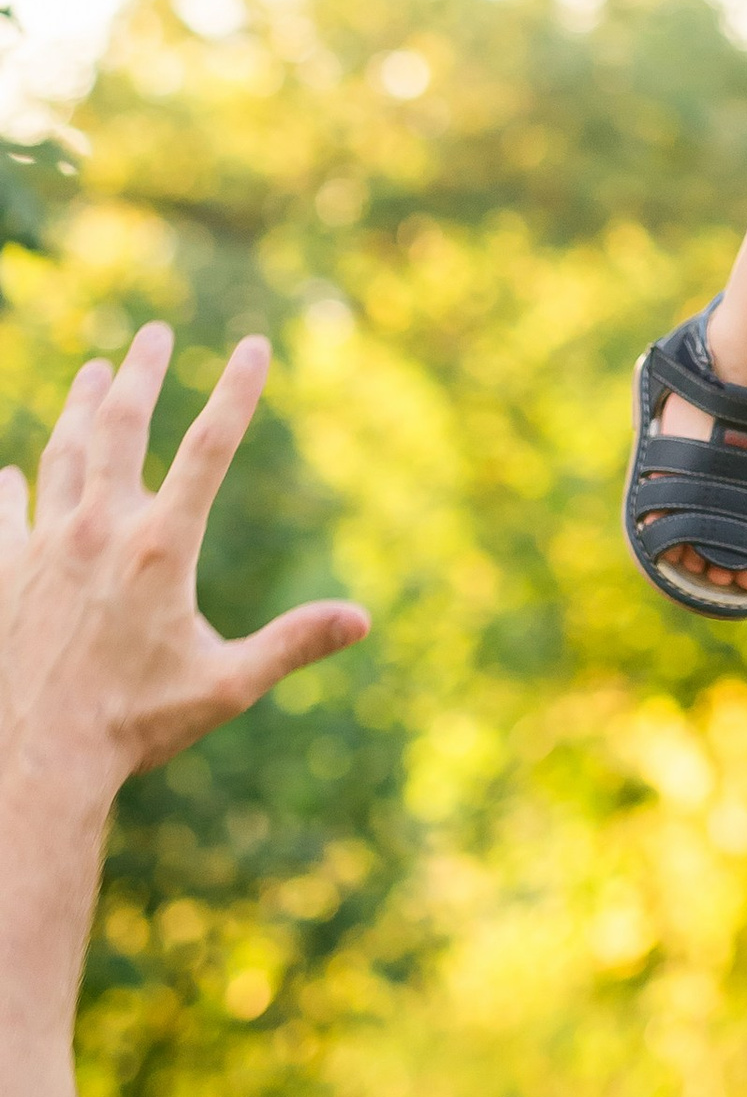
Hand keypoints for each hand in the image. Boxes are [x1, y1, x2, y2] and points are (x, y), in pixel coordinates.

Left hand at [0, 325, 367, 799]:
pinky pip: (4, 514)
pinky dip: (9, 488)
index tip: (254, 345)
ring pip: (61, 454)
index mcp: (160, 548)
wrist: (33, 761)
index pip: (209, 448)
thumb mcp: (226, 687)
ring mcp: (44, 548)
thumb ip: (292, 644)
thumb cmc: (134, 728)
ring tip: (89, 373)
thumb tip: (361, 619)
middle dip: (140, 373)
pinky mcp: (3, 574)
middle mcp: (99, 531)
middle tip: (152, 335)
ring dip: (79, 408)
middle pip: (120, 426)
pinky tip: (9, 473)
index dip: (236, 391)